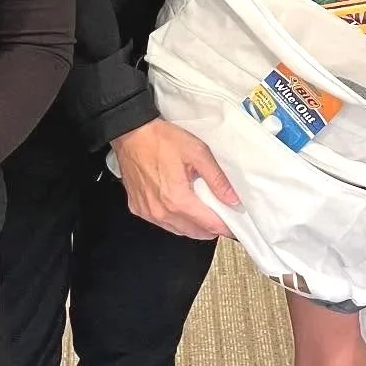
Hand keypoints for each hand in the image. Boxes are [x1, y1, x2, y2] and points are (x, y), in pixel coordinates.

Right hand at [111, 117, 240, 240]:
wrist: (131, 132)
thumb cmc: (162, 140)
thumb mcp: (197, 153)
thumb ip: (217, 179)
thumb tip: (233, 200)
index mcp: (178, 200)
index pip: (209, 225)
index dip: (225, 227)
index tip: (235, 226)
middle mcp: (162, 212)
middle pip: (195, 232)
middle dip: (211, 228)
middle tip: (221, 217)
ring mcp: (148, 212)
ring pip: (178, 231)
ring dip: (193, 227)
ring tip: (204, 214)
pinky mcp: (138, 208)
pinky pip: (162, 223)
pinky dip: (175, 221)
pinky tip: (180, 209)